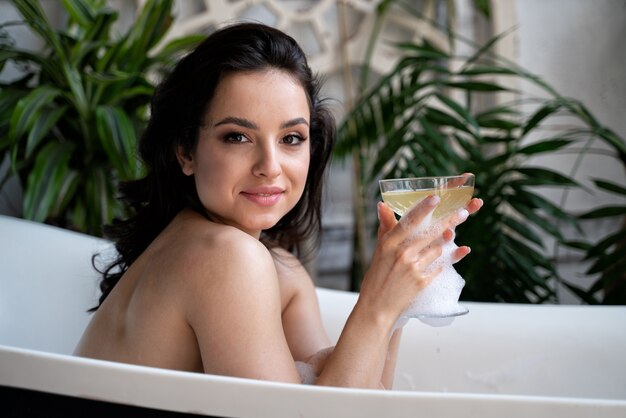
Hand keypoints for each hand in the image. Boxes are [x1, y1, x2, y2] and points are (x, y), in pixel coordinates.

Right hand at [358, 192, 482, 326]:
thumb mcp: (378, 252)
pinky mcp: (422, 281)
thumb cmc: (376, 279)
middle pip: (430, 233)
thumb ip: (386, 229)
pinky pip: (438, 267)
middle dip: (449, 222)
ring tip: (445, 242)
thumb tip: (383, 205)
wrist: (377, 308)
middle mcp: (402, 253)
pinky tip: (438, 263)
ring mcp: (413, 268)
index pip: (409, 221)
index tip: (436, 198)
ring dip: (442, 245)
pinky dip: (440, 264)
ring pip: (437, 249)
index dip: (423, 209)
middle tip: (463, 213)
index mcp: (389, 244)